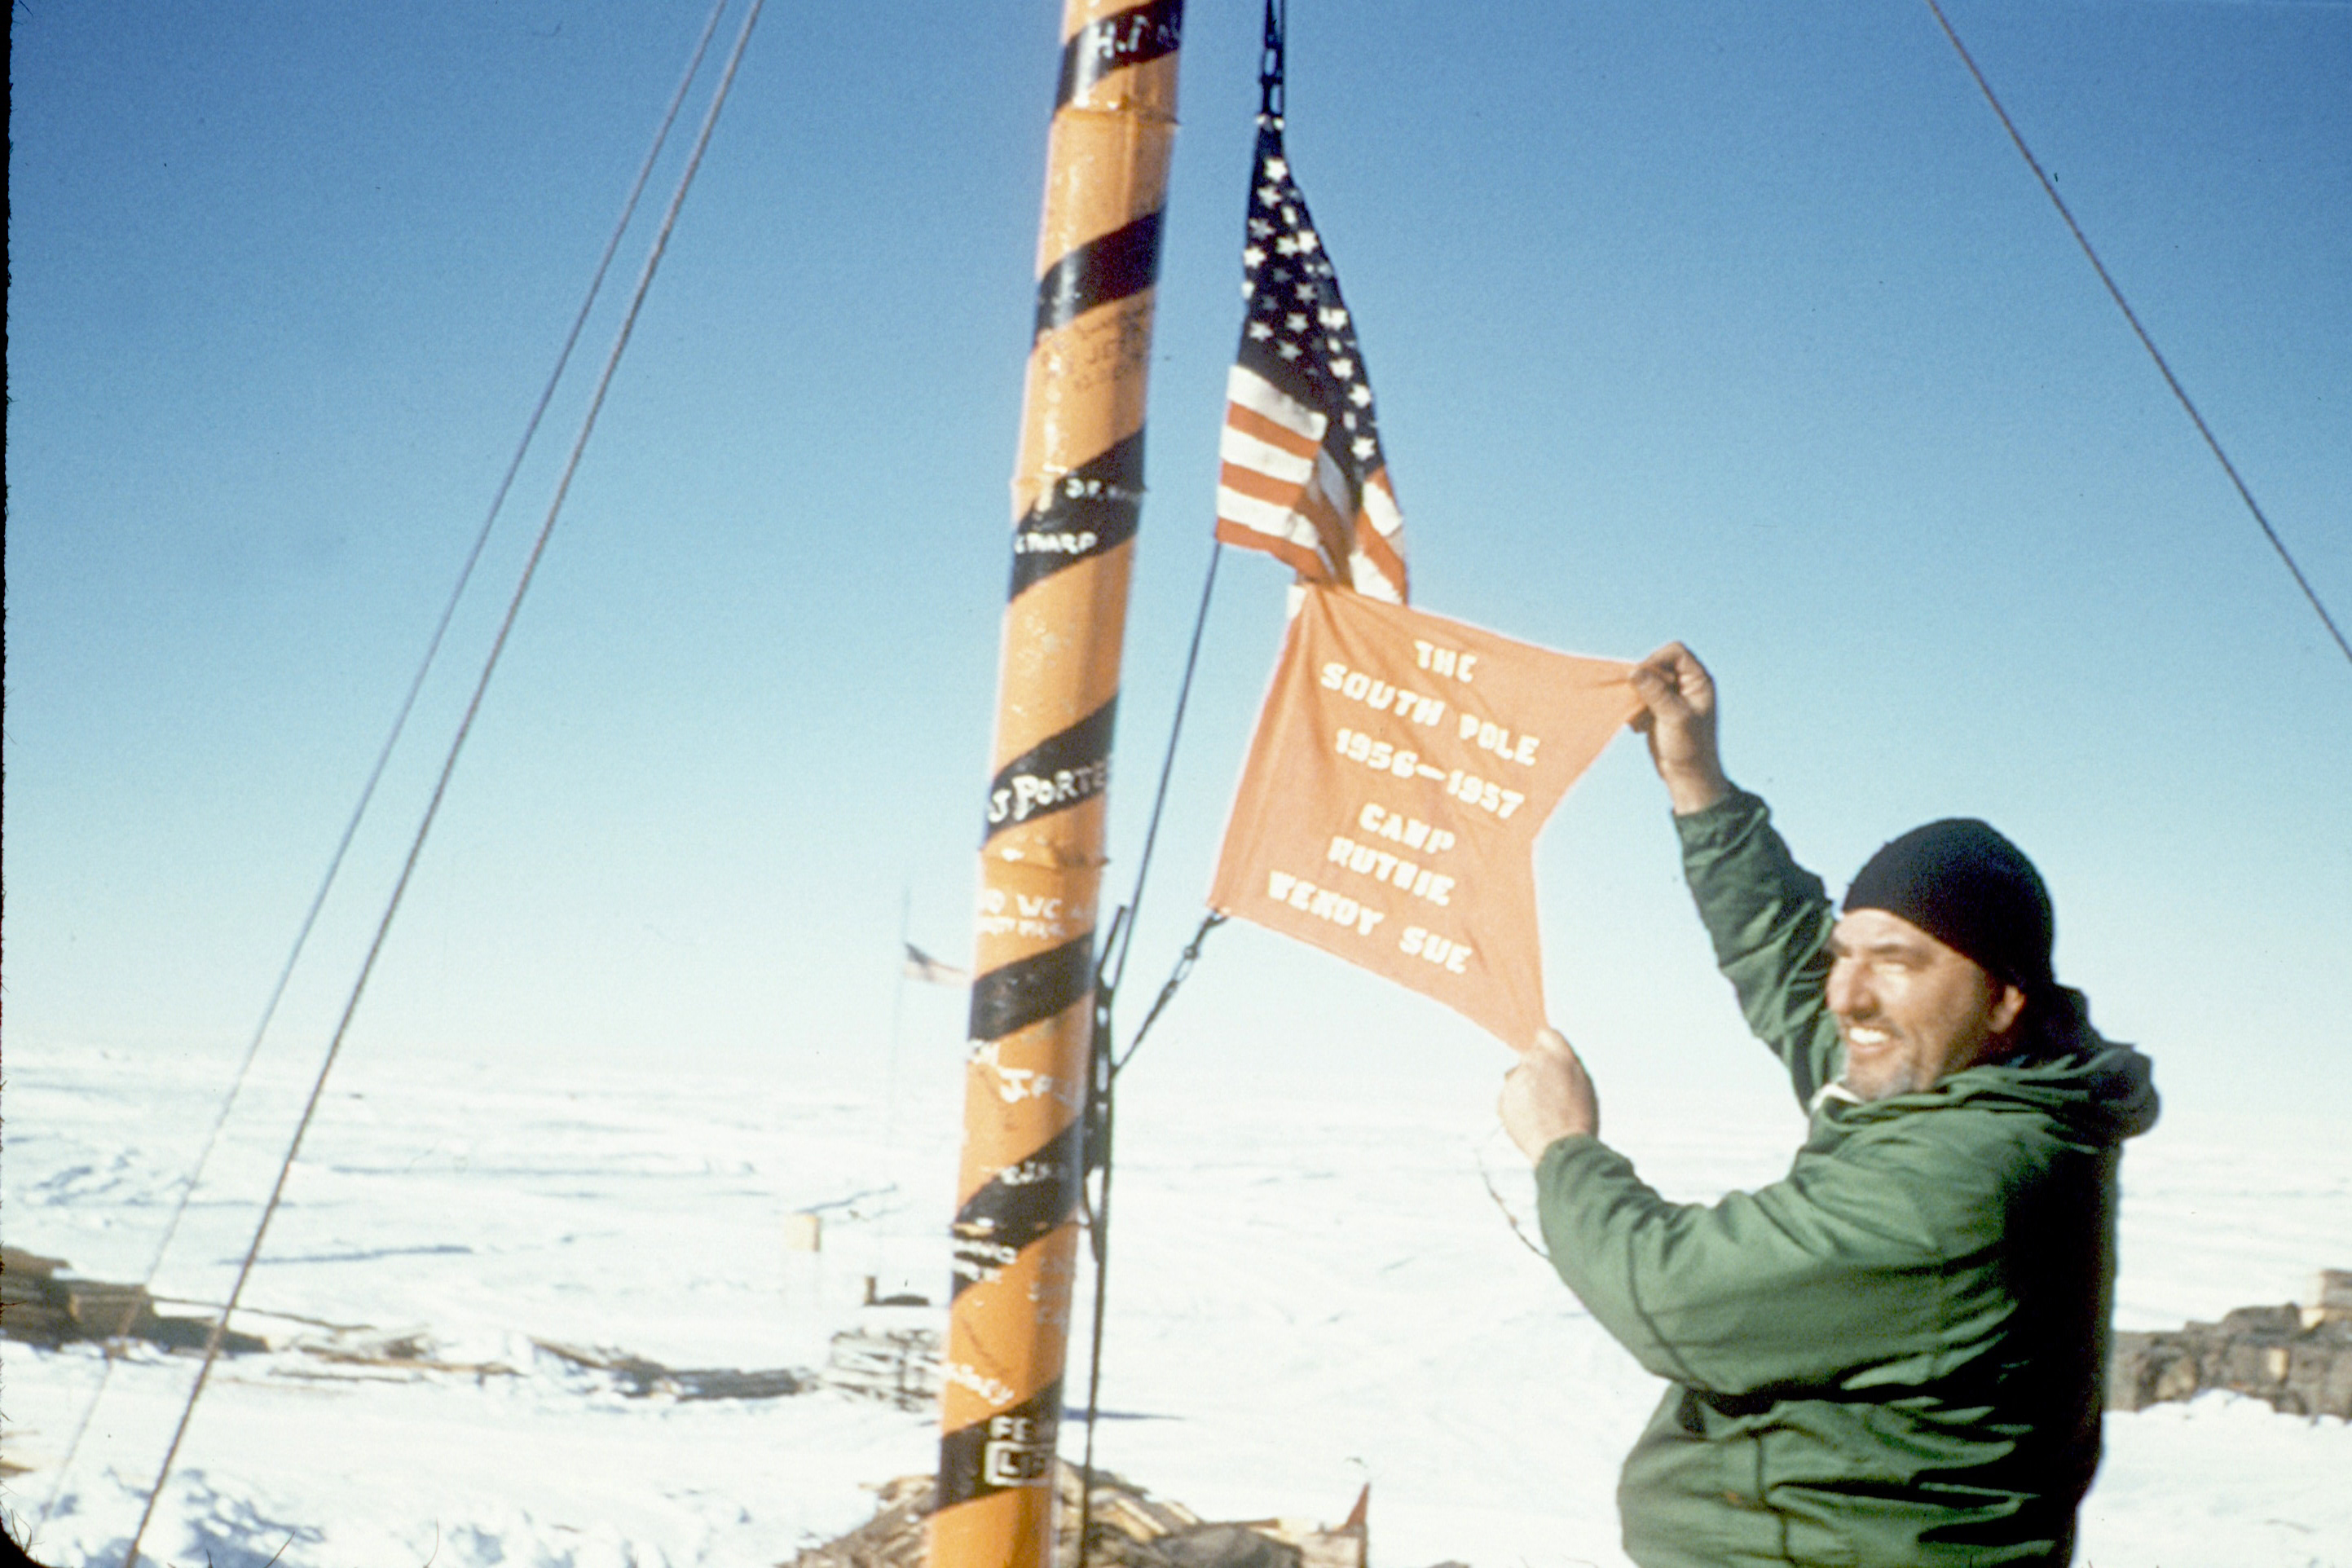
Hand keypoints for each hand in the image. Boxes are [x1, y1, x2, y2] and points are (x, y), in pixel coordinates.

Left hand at [1499, 1027, 1599, 1161]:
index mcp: (1557, 1053)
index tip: (1549, 1062)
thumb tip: (1549, 1048)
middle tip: (1551, 1096)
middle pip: (1529, 1058)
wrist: (1562, 1148)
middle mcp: (1533, 1060)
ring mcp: (1515, 1079)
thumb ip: (1564, 1061)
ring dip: (1526, 1089)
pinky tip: (1533, 1121)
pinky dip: (1517, 1106)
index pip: (1545, 1035)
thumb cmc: (1579, 1117)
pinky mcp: (1503, 1098)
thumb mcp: (1583, 1083)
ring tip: (1544, 1113)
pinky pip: (1510, 1097)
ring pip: (1518, 1078)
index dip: (1548, 1050)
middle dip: (1537, 1071)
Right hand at [1628, 642, 1729, 814]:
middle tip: (1638, 700)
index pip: (1676, 653)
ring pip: (1645, 681)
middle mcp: (1686, 685)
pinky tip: (1639, 728)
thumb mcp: (1675, 718)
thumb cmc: (1691, 748)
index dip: (1657, 660)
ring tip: (1640, 718)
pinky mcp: (1657, 710)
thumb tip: (1634, 670)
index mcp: (1698, 681)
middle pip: (1657, 664)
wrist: (1688, 777)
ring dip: (1636, 696)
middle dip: (1643, 681)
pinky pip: (1639, 697)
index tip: (1643, 678)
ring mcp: (1671, 697)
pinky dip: (1634, 709)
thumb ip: (1656, 692)